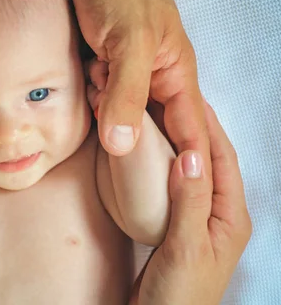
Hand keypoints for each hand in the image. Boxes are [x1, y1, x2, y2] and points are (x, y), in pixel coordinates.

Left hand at [52, 0, 208, 166]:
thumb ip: (128, 93)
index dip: (187, 163)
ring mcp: (128, 73)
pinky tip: (85, 91)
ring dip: (109, 117)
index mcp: (176, 74)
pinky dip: (92, 100)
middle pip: (152, 128)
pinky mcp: (104, 67)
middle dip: (135, 141)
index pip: (189, 130)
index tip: (179, 199)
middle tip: (121, 150)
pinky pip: (101, 98)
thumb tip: (124, 145)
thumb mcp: (130, 41)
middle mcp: (155, 78)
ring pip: (122, 114)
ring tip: (99, 103)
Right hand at [129, 102, 251, 303]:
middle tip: (172, 100)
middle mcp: (218, 215)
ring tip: (159, 119)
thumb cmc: (180, 296)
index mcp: (230, 217)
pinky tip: (149, 157)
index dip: (207, 126)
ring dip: (178, 144)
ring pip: (191, 171)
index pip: (222, 160)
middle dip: (195, 129)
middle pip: (210, 161)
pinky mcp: (178, 226)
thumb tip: (192, 154)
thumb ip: (190, 202)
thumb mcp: (186, 247)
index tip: (190, 96)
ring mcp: (198, 220)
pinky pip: (174, 187)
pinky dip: (163, 167)